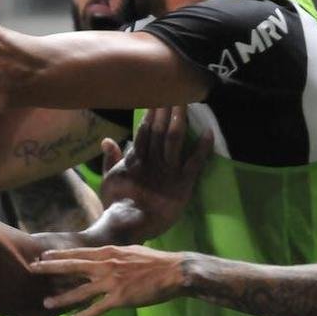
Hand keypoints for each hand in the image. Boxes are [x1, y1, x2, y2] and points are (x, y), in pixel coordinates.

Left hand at [38, 245, 186, 315]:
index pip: (78, 253)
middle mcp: (106, 265)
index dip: (58, 255)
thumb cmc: (154, 262)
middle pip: (72, 267)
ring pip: (80, 291)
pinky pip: (97, 308)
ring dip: (61, 298)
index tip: (42, 256)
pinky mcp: (121, 298)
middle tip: (32, 269)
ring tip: (45, 304)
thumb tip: (102, 255)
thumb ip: (113, 255)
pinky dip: (84, 315)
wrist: (175, 272)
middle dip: (50, 268)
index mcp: (108, 253)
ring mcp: (112, 282)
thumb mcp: (129, 251)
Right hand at [98, 106, 212, 239]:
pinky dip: (202, 147)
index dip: (151, 114)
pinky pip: (194, 162)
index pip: (144, 131)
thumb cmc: (116, 204)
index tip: (157, 98)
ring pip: (174, 139)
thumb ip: (110, 158)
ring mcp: (167, 171)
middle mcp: (152, 160)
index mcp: (134, 158)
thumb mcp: (108, 179)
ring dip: (180, 120)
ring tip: (185, 103)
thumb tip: (107, 139)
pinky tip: (209, 132)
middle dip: (166, 110)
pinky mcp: (182, 184)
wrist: (127, 224)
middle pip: (159, 130)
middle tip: (173, 90)